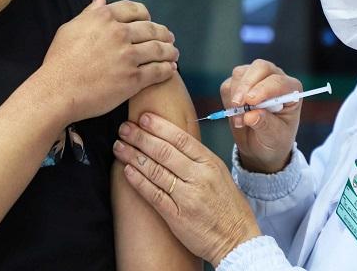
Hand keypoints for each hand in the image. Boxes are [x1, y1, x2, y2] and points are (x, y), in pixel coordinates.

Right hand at [39, 0, 178, 123]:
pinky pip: (158, 71)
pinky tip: (171, 69)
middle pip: (151, 28)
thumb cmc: (59, 60)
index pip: (134, 9)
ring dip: (170, 50)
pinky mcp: (133, 79)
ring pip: (158, 49)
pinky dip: (168, 69)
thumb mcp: (70, 29)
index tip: (148, 20)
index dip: (144, 14)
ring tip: (174, 53)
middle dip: (163, 33)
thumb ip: (90, 13)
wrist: (57, 91)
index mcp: (104, 18)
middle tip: (169, 37)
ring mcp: (128, 56)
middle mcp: (118, 33)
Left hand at [112, 113, 260, 266]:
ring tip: (119, 146)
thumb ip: (197, 158)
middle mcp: (199, 177)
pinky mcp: (177, 216)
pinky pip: (153, 194)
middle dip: (140, 137)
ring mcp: (188, 197)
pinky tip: (126, 170)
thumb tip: (171, 140)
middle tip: (124, 128)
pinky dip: (138, 181)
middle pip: (164, 151)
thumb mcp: (219, 174)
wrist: (238, 240)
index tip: (143, 117)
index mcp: (210, 163)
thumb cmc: (228, 206)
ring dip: (133, 156)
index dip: (159, 126)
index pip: (181, 138)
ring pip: (155, 170)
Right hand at [221, 59, 301, 172]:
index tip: (251, 101)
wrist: (260, 145)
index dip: (264, 89)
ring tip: (240, 120)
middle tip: (238, 104)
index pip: (278, 81)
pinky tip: (236, 115)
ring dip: (236, 95)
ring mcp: (255, 79)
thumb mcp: (274, 138)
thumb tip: (250, 115)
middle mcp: (274, 78)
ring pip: (240, 74)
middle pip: (259, 67)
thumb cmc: (274, 140)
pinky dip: (228, 100)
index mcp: (290, 89)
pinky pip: (228, 85)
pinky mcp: (238, 84)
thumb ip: (265, 125)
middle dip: (246, 85)